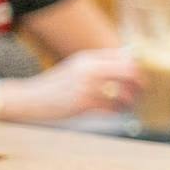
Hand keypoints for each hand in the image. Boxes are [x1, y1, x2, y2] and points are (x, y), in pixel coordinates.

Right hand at [18, 48, 144, 119]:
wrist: (29, 98)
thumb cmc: (55, 85)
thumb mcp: (75, 68)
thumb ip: (99, 64)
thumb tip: (130, 62)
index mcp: (88, 58)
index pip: (125, 57)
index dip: (137, 68)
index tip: (138, 78)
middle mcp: (89, 70)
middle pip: (130, 72)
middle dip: (140, 84)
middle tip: (140, 92)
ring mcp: (86, 87)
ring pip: (125, 93)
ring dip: (130, 101)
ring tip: (126, 105)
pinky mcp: (83, 104)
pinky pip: (112, 109)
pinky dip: (117, 112)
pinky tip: (114, 112)